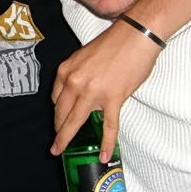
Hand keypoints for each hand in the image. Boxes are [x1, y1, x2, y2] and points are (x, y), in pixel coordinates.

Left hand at [51, 19, 160, 161]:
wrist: (136, 36)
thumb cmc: (113, 43)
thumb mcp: (83, 57)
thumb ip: (77, 75)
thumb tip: (77, 93)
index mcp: (66, 71)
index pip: (56, 98)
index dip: (57, 111)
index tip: (60, 119)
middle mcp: (74, 82)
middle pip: (61, 112)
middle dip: (57, 129)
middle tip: (55, 143)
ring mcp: (92, 92)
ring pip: (75, 122)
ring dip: (66, 139)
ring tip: (61, 151)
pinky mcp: (112, 98)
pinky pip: (108, 126)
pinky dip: (105, 143)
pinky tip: (102, 155)